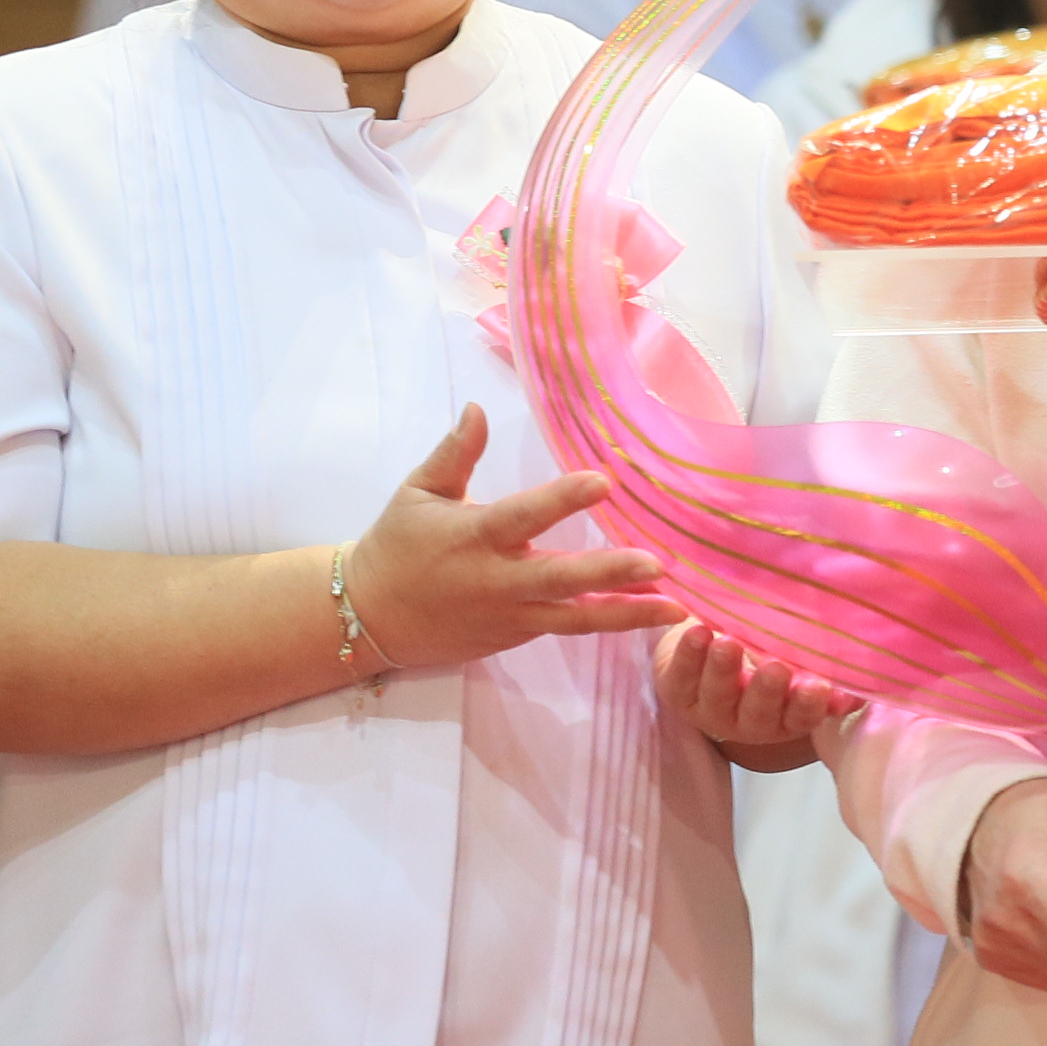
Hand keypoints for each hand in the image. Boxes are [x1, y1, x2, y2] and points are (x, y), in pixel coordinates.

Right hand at [342, 405, 682, 670]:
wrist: (370, 618)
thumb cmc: (397, 547)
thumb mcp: (417, 493)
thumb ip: (455, 454)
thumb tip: (477, 408)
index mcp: (474, 537)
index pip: (524, 516)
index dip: (562, 500)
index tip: (603, 480)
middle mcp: (497, 581)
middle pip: (560, 579)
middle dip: (610, 574)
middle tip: (657, 565)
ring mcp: (510, 616)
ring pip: (575, 618)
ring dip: (627, 613)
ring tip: (677, 608)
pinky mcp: (517, 637)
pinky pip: (568, 628)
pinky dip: (608, 623)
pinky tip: (651, 615)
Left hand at [652, 622, 861, 771]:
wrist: (716, 633)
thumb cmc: (770, 643)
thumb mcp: (801, 656)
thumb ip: (828, 669)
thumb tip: (859, 682)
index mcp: (785, 717)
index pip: (801, 717)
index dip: (809, 705)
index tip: (818, 686)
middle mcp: (748, 722)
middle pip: (758, 713)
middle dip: (766, 691)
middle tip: (774, 668)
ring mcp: (711, 710)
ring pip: (717, 696)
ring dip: (723, 670)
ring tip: (728, 643)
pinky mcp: (677, 691)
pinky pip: (681, 678)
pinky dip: (688, 655)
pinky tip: (698, 633)